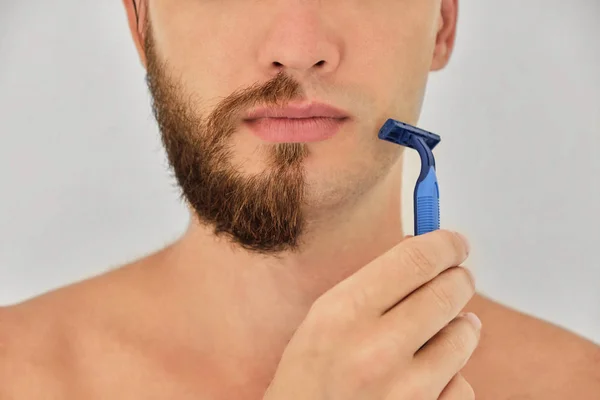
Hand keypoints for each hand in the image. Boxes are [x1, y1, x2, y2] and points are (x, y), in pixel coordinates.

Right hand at [263, 230, 478, 398]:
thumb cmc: (312, 374)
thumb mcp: (325, 318)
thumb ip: (373, 285)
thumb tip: (428, 255)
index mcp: (344, 313)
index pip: (415, 260)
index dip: (444, 244)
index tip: (454, 244)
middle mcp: (376, 350)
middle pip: (449, 290)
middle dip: (458, 280)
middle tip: (455, 280)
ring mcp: (406, 391)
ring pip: (465, 334)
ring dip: (459, 326)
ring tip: (436, 333)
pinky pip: (463, 382)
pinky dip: (451, 375)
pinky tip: (426, 377)